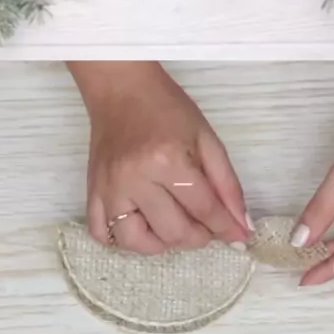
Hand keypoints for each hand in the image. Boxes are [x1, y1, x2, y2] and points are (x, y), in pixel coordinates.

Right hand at [69, 62, 251, 253]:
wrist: (121, 90)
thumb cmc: (166, 109)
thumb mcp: (207, 139)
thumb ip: (227, 185)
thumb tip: (240, 226)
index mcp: (167, 160)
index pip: (203, 209)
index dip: (225, 227)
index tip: (237, 237)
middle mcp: (135, 179)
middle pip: (173, 232)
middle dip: (197, 237)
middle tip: (205, 226)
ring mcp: (109, 189)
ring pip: (135, 242)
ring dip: (161, 244)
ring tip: (173, 226)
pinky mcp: (93, 192)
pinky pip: (100, 234)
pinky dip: (123, 240)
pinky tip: (142, 226)